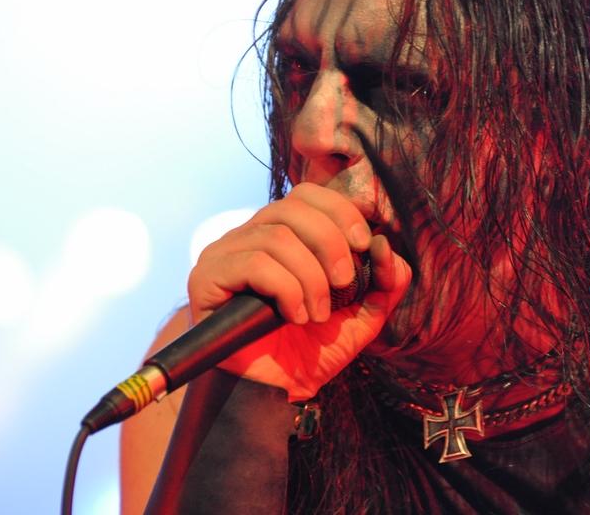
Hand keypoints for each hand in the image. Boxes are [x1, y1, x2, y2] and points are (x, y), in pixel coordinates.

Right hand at [187, 182, 412, 400]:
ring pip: (275, 236)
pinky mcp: (206, 279)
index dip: (340, 211)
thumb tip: (384, 244)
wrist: (272, 395)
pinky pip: (253, 263)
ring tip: (318, 314)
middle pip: (292, 207)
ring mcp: (224, 255)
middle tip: (345, 283)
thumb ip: (384, 281)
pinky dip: (286, 289)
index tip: (364, 244)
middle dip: (330, 243)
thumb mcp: (362, 315)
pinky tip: (294, 316)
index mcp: (282, 234)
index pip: (307, 195)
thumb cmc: (309, 352)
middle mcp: (249, 236)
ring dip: (310, 277)